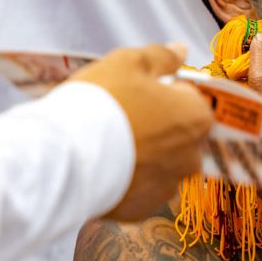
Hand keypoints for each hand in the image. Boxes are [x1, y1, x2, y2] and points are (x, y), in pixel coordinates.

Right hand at [70, 44, 213, 221]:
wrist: (65, 158)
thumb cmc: (102, 103)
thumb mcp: (129, 63)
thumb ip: (161, 57)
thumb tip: (181, 50)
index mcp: (197, 119)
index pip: (191, 100)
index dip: (165, 92)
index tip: (138, 92)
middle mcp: (191, 157)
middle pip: (178, 135)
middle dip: (156, 126)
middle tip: (120, 117)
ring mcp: (168, 187)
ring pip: (159, 165)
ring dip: (143, 155)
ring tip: (107, 145)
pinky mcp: (142, 210)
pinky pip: (139, 189)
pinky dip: (126, 180)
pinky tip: (103, 167)